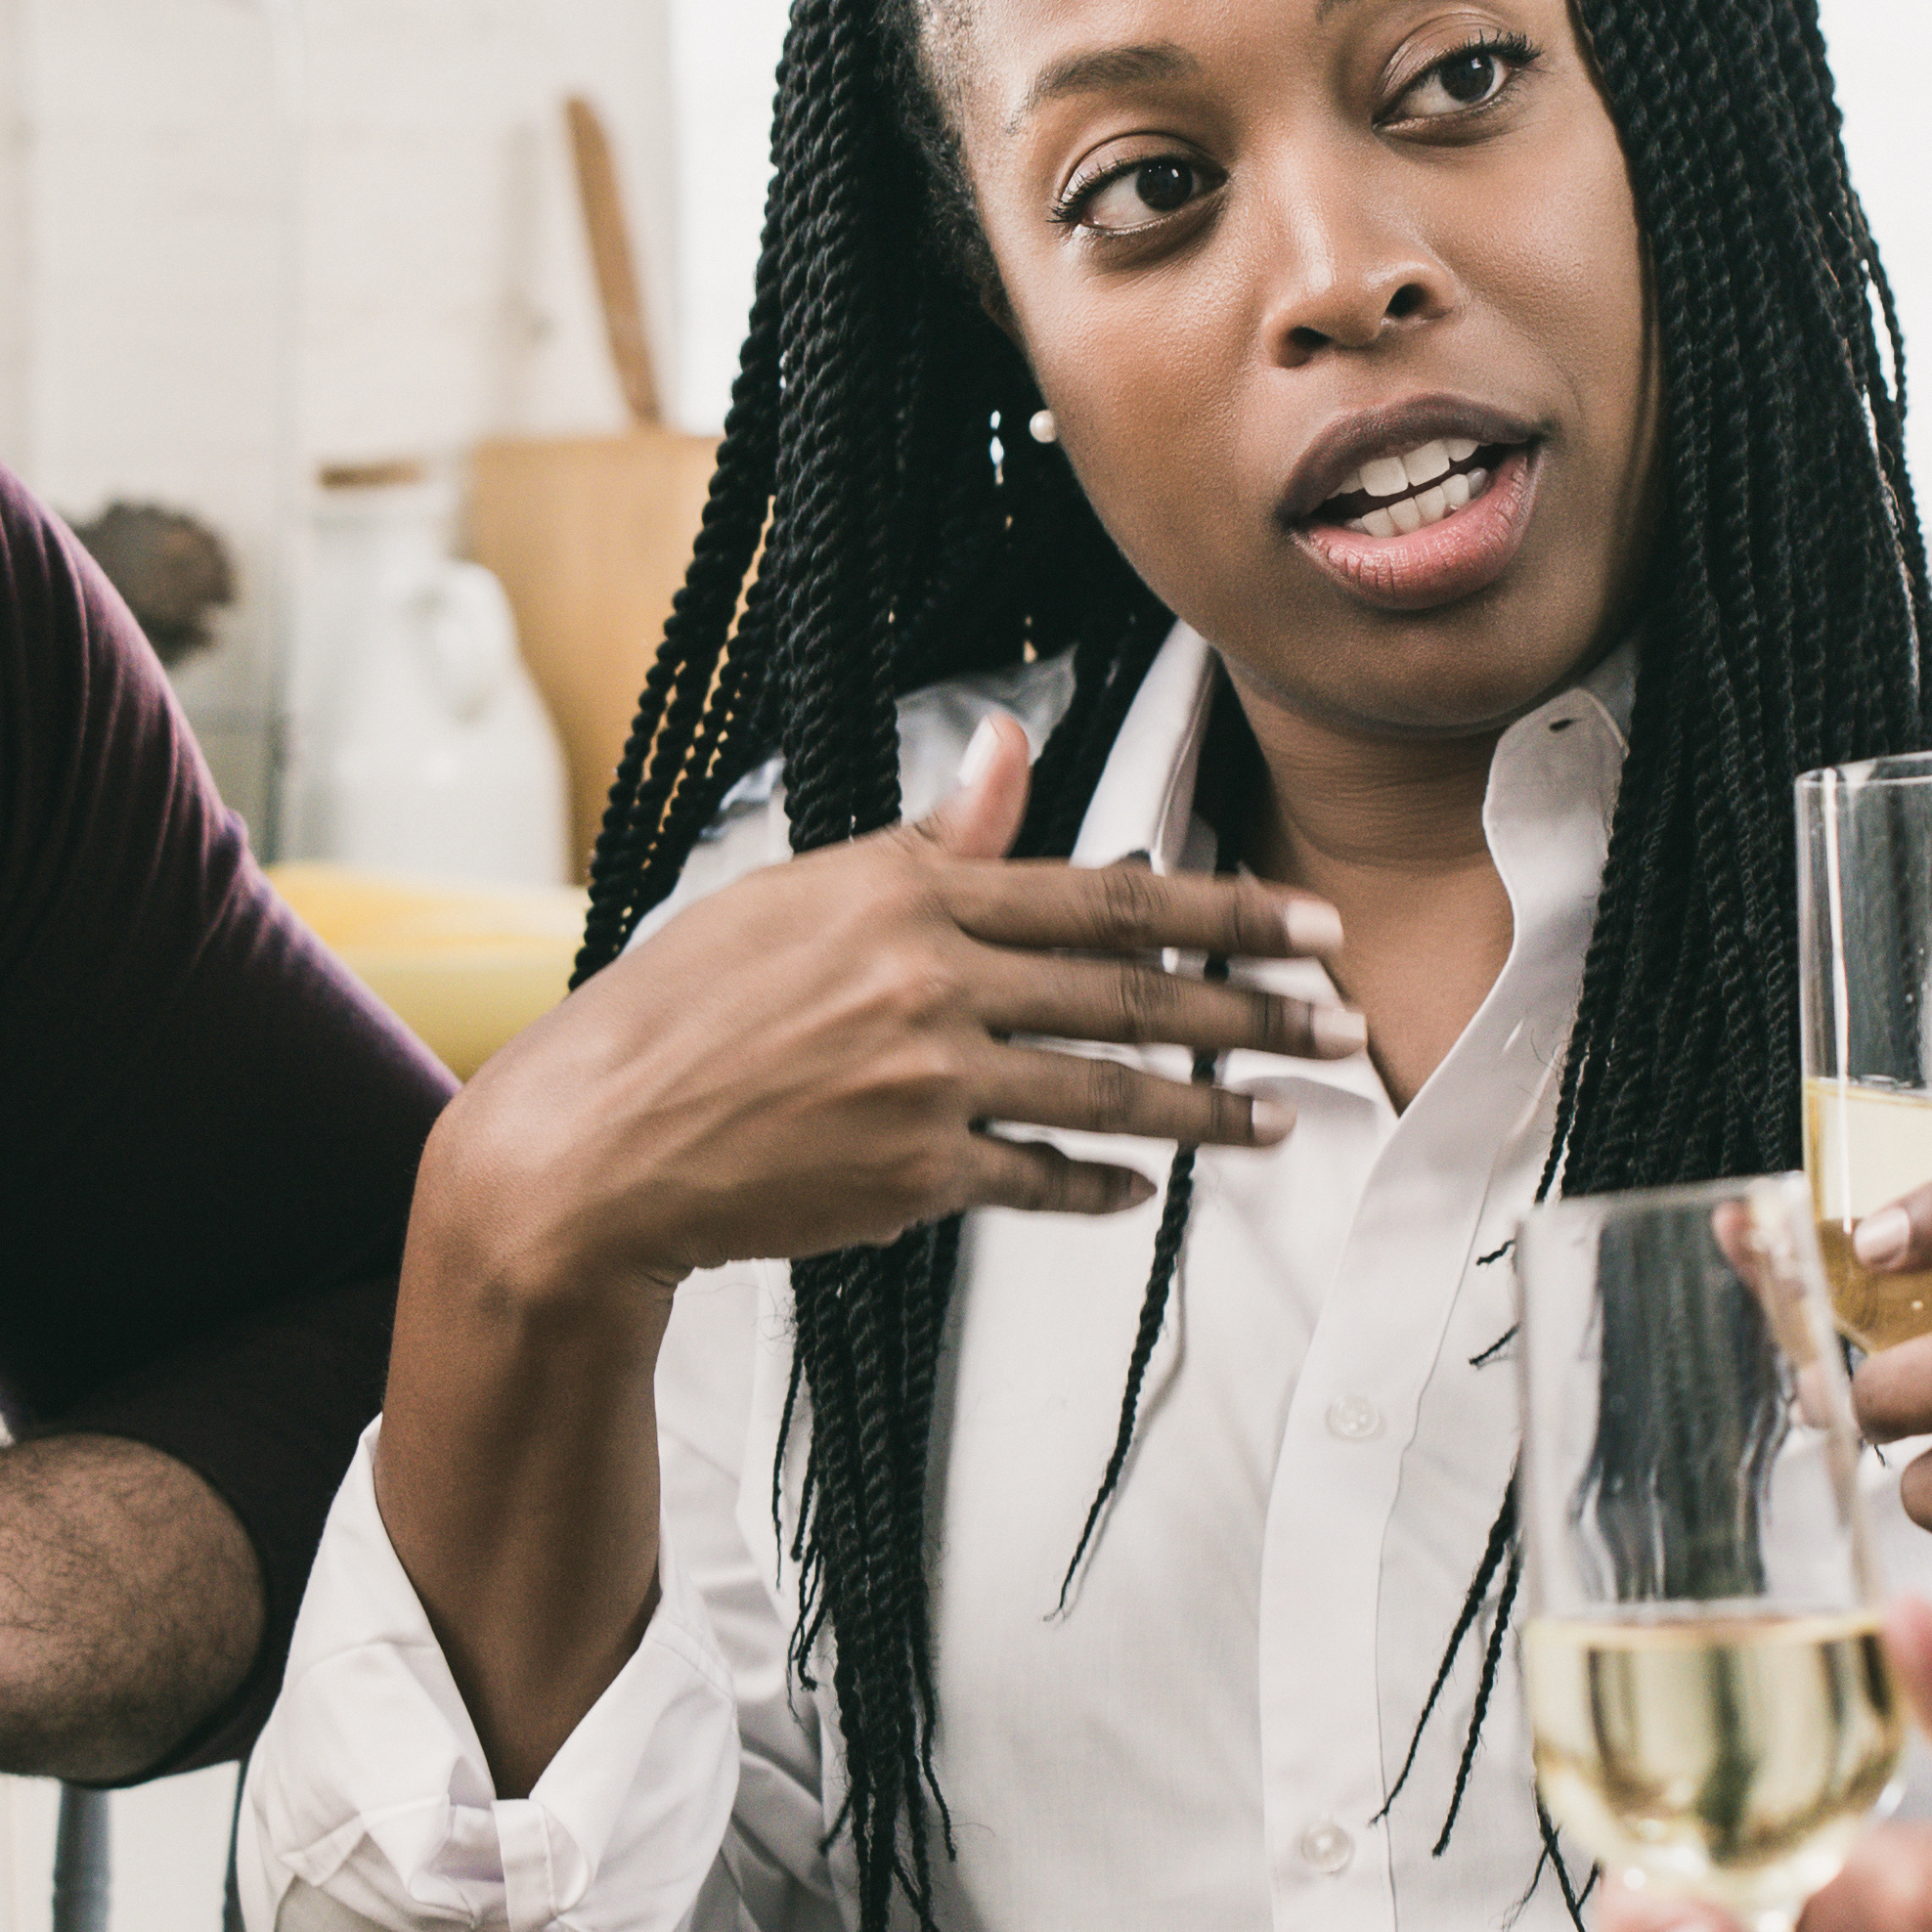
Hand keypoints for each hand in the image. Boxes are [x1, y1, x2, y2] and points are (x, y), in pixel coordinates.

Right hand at [431, 718, 1356, 1296]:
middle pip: (1130, 994)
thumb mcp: (801, 891)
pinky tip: (1143, 1187)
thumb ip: (933, 838)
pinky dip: (1098, 1184)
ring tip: (1283, 1119)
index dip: (1221, 911)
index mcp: (908, 894)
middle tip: (1338, 1023)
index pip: (1100, 896)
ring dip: (1209, 1111)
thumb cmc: (687, 1004)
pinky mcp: (911, 1176)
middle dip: (1253, 1011)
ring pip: (1108, 1093)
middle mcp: (928, 980)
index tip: (1307, 922)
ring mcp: (925, 1083)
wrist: (594, 1142)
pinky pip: (1039, 1178)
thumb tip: (1011, 744)